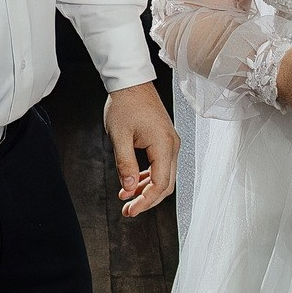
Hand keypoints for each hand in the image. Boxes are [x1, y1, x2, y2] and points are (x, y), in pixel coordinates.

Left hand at [105, 83, 177, 216]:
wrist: (131, 82)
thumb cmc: (125, 103)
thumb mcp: (119, 136)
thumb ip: (125, 164)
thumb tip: (128, 188)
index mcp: (163, 144)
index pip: (160, 183)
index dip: (146, 201)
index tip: (130, 210)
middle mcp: (172, 145)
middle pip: (166, 184)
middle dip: (147, 200)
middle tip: (128, 210)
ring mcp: (170, 143)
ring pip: (163, 176)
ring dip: (146, 190)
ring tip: (126, 199)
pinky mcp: (164, 140)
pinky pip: (160, 166)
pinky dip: (148, 178)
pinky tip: (132, 183)